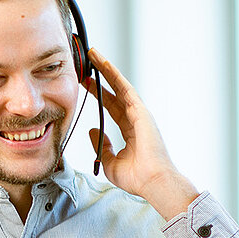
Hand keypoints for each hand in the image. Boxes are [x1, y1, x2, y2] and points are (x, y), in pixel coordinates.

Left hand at [84, 48, 198, 219]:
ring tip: (92, 55)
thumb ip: (101, 146)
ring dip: (106, 69)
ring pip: (119, 85)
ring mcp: (139, 113)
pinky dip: (114, 74)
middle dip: (100, 78)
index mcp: (131, 131)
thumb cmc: (137, 177)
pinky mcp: (141, 111)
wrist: (152, 182)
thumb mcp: (110, 162)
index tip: (85, 85)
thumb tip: (93, 130)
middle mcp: (136, 119)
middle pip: (114, 93)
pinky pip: (125, 88)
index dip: (99, 95)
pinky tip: (103, 63)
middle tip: (86, 64)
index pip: (112, 107)